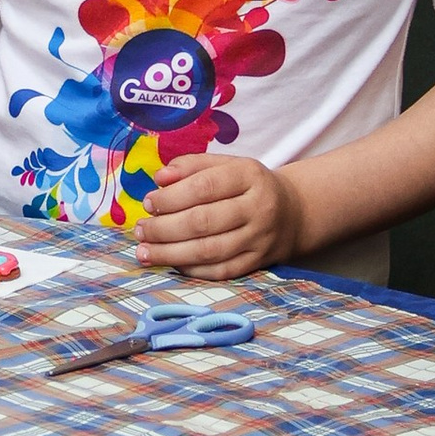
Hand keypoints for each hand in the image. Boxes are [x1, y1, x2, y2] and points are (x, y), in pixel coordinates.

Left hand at [136, 151, 302, 275]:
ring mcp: (260, 239)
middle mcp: (258, 207)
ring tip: (145, 252)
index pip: (204, 186)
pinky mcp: (258, 262)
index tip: (148, 203)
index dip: (171, 197)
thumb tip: (159, 178)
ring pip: (209, 250)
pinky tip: (171, 264)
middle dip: (164, 229)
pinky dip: (192, 269)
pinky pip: (220, 271)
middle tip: (140, 231)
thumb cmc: (248, 186)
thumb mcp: (226, 165)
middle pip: (204, 221)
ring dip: (171, 253)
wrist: (293, 212)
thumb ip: (191, 166)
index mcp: (249, 175)